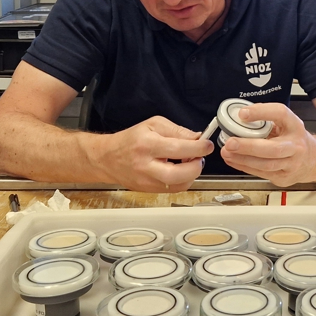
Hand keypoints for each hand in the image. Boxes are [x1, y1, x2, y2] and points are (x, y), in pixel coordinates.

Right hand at [84, 116, 212, 191]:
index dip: (198, 147)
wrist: (108, 158)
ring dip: (191, 174)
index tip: (207, 145)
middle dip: (196, 166)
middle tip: (199, 156)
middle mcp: (147, 166)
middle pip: (180, 174)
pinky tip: (180, 170)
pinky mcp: (150, 190)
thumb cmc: (131, 140)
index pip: (179, 148)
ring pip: (179, 185)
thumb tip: (197, 138)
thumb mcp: (153, 125)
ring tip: (188, 162)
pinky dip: (183, 180)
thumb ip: (177, 130)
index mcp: (148, 145)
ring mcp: (147, 181)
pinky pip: (174, 189)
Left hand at [220, 103, 315, 186]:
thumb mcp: (285, 124)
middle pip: (273, 148)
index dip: (261, 112)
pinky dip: (244, 167)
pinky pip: (261, 173)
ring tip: (227, 152)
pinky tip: (233, 160)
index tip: (243, 114)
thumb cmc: (294, 139)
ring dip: (243, 159)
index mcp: (295, 126)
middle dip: (249, 146)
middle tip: (231, 142)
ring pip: (266, 164)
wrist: (313, 160)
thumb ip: (266, 121)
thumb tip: (238, 117)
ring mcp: (291, 164)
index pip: (280, 114)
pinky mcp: (284, 177)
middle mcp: (296, 146)